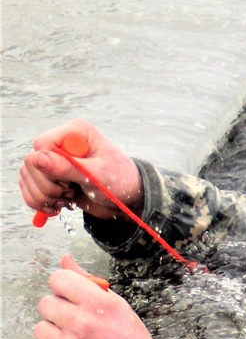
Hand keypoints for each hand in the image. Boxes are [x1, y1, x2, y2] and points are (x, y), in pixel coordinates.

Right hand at [19, 119, 142, 221]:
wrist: (126, 200)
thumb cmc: (120, 182)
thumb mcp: (98, 175)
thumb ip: (68, 167)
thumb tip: (37, 158)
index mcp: (75, 132)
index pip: (42, 145)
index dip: (50, 168)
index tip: (71, 181)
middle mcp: (61, 142)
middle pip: (31, 162)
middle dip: (48, 186)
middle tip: (70, 193)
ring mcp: (53, 159)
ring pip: (26, 175)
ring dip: (44, 195)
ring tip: (67, 199)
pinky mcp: (50, 175)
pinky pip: (28, 187)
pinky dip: (39, 201)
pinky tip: (58, 205)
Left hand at [33, 255, 166, 338]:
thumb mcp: (118, 308)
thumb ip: (89, 284)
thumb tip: (66, 261)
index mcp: (99, 303)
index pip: (59, 279)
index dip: (63, 287)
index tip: (69, 296)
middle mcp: (82, 322)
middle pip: (46, 303)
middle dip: (58, 311)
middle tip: (75, 324)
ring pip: (40, 328)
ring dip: (53, 334)